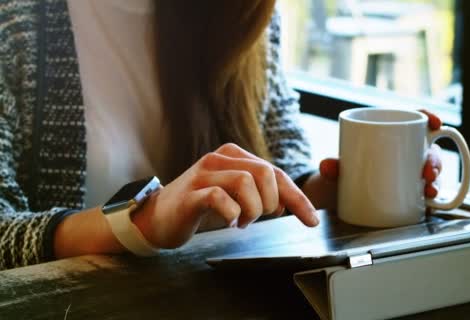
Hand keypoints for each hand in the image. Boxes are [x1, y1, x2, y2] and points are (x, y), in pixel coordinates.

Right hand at [133, 143, 318, 248]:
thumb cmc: (200, 206)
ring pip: (245, 182)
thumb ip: (260, 193)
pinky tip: (228, 222)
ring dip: (252, 209)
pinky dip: (231, 214)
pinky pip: (220, 199)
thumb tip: (287, 204)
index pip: (275, 172)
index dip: (297, 197)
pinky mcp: (190, 194)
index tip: (311, 220)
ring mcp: (203, 174)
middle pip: (264, 172)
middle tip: (260, 217)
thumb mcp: (235, 195)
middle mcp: (219, 159)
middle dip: (271, 201)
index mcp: (233, 155)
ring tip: (241, 221)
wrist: (157, 218)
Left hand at [318, 109, 442, 198]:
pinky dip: (432, 197)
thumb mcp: (338, 167)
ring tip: (429, 190)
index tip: (435, 123)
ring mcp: (410, 173)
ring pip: (432, 172)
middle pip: (429, 149)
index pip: (415, 119)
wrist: (338, 196)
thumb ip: (332, 166)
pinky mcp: (411, 193)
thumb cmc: (344, 171)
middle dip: (434, 160)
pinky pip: (427, 193)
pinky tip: (430, 201)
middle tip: (427, 173)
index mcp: (391, 134)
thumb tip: (327, 166)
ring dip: (437, 180)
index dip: (429, 117)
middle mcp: (406, 152)